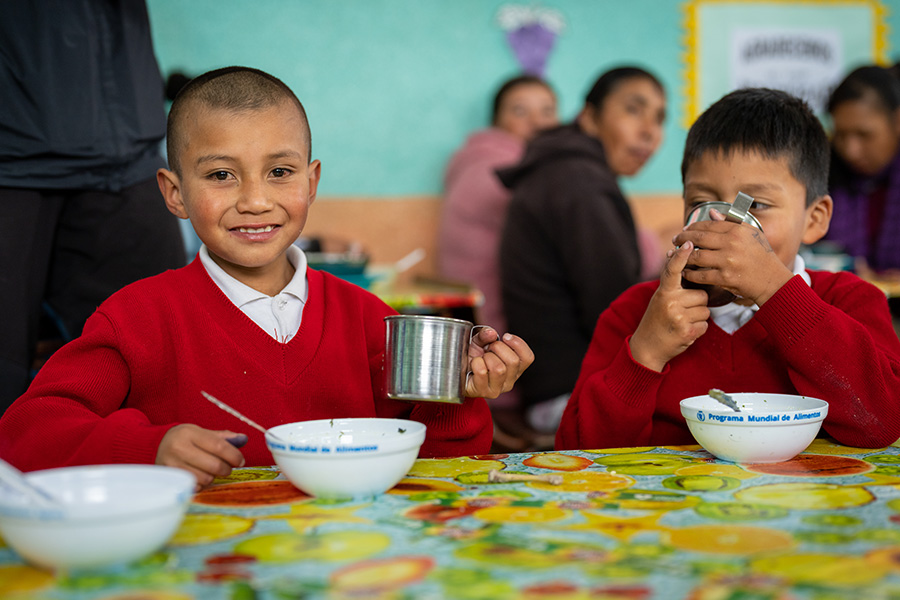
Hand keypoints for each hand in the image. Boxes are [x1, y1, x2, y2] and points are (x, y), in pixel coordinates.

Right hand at [157, 424, 246, 488]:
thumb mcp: (201, 432)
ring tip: (210, 470)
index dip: (234, 455)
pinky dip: (202, 484)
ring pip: (206, 478)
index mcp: (189, 433)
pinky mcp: (170, 480)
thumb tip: (243, 439)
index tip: (240, 461)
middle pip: (214, 465)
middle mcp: (178, 448)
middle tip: (227, 468)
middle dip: (226, 468)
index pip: (218, 446)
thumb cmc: (185, 439)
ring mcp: (172, 466)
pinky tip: (199, 476)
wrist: (157, 446)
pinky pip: (195, 487)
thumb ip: (223, 437)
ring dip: (213, 477)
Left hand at [465, 327, 534, 398]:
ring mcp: (497, 389)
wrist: (455, 374)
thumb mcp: (479, 342)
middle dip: (497, 348)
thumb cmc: (472, 358)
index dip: (518, 344)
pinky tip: (473, 366)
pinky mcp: (483, 392)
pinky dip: (476, 364)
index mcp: (515, 369)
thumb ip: (485, 335)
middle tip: (487, 349)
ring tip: (480, 358)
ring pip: (499, 368)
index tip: (504, 337)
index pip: (528, 358)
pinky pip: (482, 372)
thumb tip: (491, 333)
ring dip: (486, 358)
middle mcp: (510, 381)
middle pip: (513, 361)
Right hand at [629, 241, 710, 371]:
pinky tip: (686, 331)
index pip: (672, 270)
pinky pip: (705, 324)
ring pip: (705, 310)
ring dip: (698, 317)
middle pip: (701, 295)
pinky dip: (699, 329)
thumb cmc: (657, 320)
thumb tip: (680, 260)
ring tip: (683, 322)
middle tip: (682, 312)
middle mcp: (670, 302)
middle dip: (697, 303)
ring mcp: (678, 317)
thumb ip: (672, 285)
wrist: (648, 347)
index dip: (681, 256)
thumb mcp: (661, 299)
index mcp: (663, 292)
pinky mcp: (686, 331)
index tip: (689, 243)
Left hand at [674, 209, 792, 305]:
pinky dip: (689, 273)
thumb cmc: (762, 256)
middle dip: (682, 239)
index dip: (692, 227)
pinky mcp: (725, 278)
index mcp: (737, 231)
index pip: (708, 225)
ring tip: (674, 255)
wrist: (772, 280)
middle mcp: (732, 244)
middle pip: (698, 238)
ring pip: (696, 256)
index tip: (684, 230)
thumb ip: (732, 222)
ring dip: (682, 256)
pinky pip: (700, 275)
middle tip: (674, 241)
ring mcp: (727, 262)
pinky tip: (684, 271)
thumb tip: (712, 213)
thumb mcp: (752, 234)